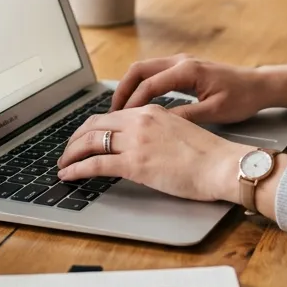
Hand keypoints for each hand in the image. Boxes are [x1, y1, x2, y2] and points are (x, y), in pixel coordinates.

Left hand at [56, 105, 247, 201]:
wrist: (222, 165)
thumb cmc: (210, 155)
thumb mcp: (180, 132)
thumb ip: (159, 132)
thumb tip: (144, 144)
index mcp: (152, 111)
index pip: (112, 115)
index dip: (93, 127)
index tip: (85, 138)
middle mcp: (140, 120)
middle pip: (94, 124)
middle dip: (75, 139)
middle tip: (68, 151)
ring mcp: (136, 141)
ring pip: (89, 142)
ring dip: (71, 153)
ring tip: (64, 165)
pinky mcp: (134, 163)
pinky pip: (94, 164)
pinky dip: (76, 169)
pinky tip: (69, 175)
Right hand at [110, 55, 286, 124]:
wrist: (260, 86)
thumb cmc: (242, 98)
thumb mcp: (215, 112)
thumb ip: (185, 117)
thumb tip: (158, 124)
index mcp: (187, 70)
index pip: (148, 85)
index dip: (132, 104)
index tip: (121, 122)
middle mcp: (181, 61)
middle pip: (138, 70)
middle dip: (121, 91)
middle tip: (110, 113)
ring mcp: (182, 62)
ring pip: (144, 70)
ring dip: (129, 87)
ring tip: (119, 111)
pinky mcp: (184, 68)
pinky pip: (154, 73)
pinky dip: (141, 86)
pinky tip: (138, 105)